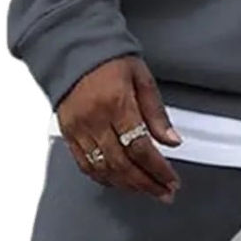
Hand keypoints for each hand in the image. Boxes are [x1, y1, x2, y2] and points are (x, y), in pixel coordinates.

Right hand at [55, 55, 182, 203]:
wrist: (75, 48)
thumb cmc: (110, 58)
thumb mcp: (141, 77)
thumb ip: (156, 111)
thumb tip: (172, 140)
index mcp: (117, 103)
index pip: (140, 146)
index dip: (158, 169)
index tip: (172, 180)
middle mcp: (95, 120)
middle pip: (123, 164)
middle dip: (147, 183)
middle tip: (164, 193)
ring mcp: (79, 129)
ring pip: (104, 169)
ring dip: (128, 186)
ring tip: (147, 190)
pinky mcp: (68, 134)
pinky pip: (85, 165)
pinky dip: (104, 179)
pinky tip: (119, 182)